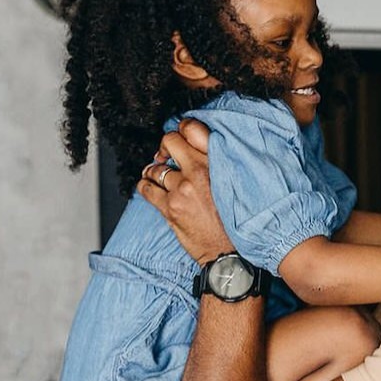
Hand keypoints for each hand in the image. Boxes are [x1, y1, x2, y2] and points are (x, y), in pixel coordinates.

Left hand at [137, 119, 236, 264]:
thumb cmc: (235, 218)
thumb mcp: (234, 183)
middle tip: (166, 155)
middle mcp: (200, 171)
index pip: (193, 129)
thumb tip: (196, 150)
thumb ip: (217, 164)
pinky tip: (151, 188)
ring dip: (155, 171)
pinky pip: (146, 188)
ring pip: (155, 167)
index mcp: (218, 162)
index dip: (182, 129)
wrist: (229, 251)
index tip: (180, 136)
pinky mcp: (170, 207)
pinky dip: (145, 185)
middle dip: (165, 147)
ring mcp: (182, 188)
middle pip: (170, 142)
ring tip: (159, 176)